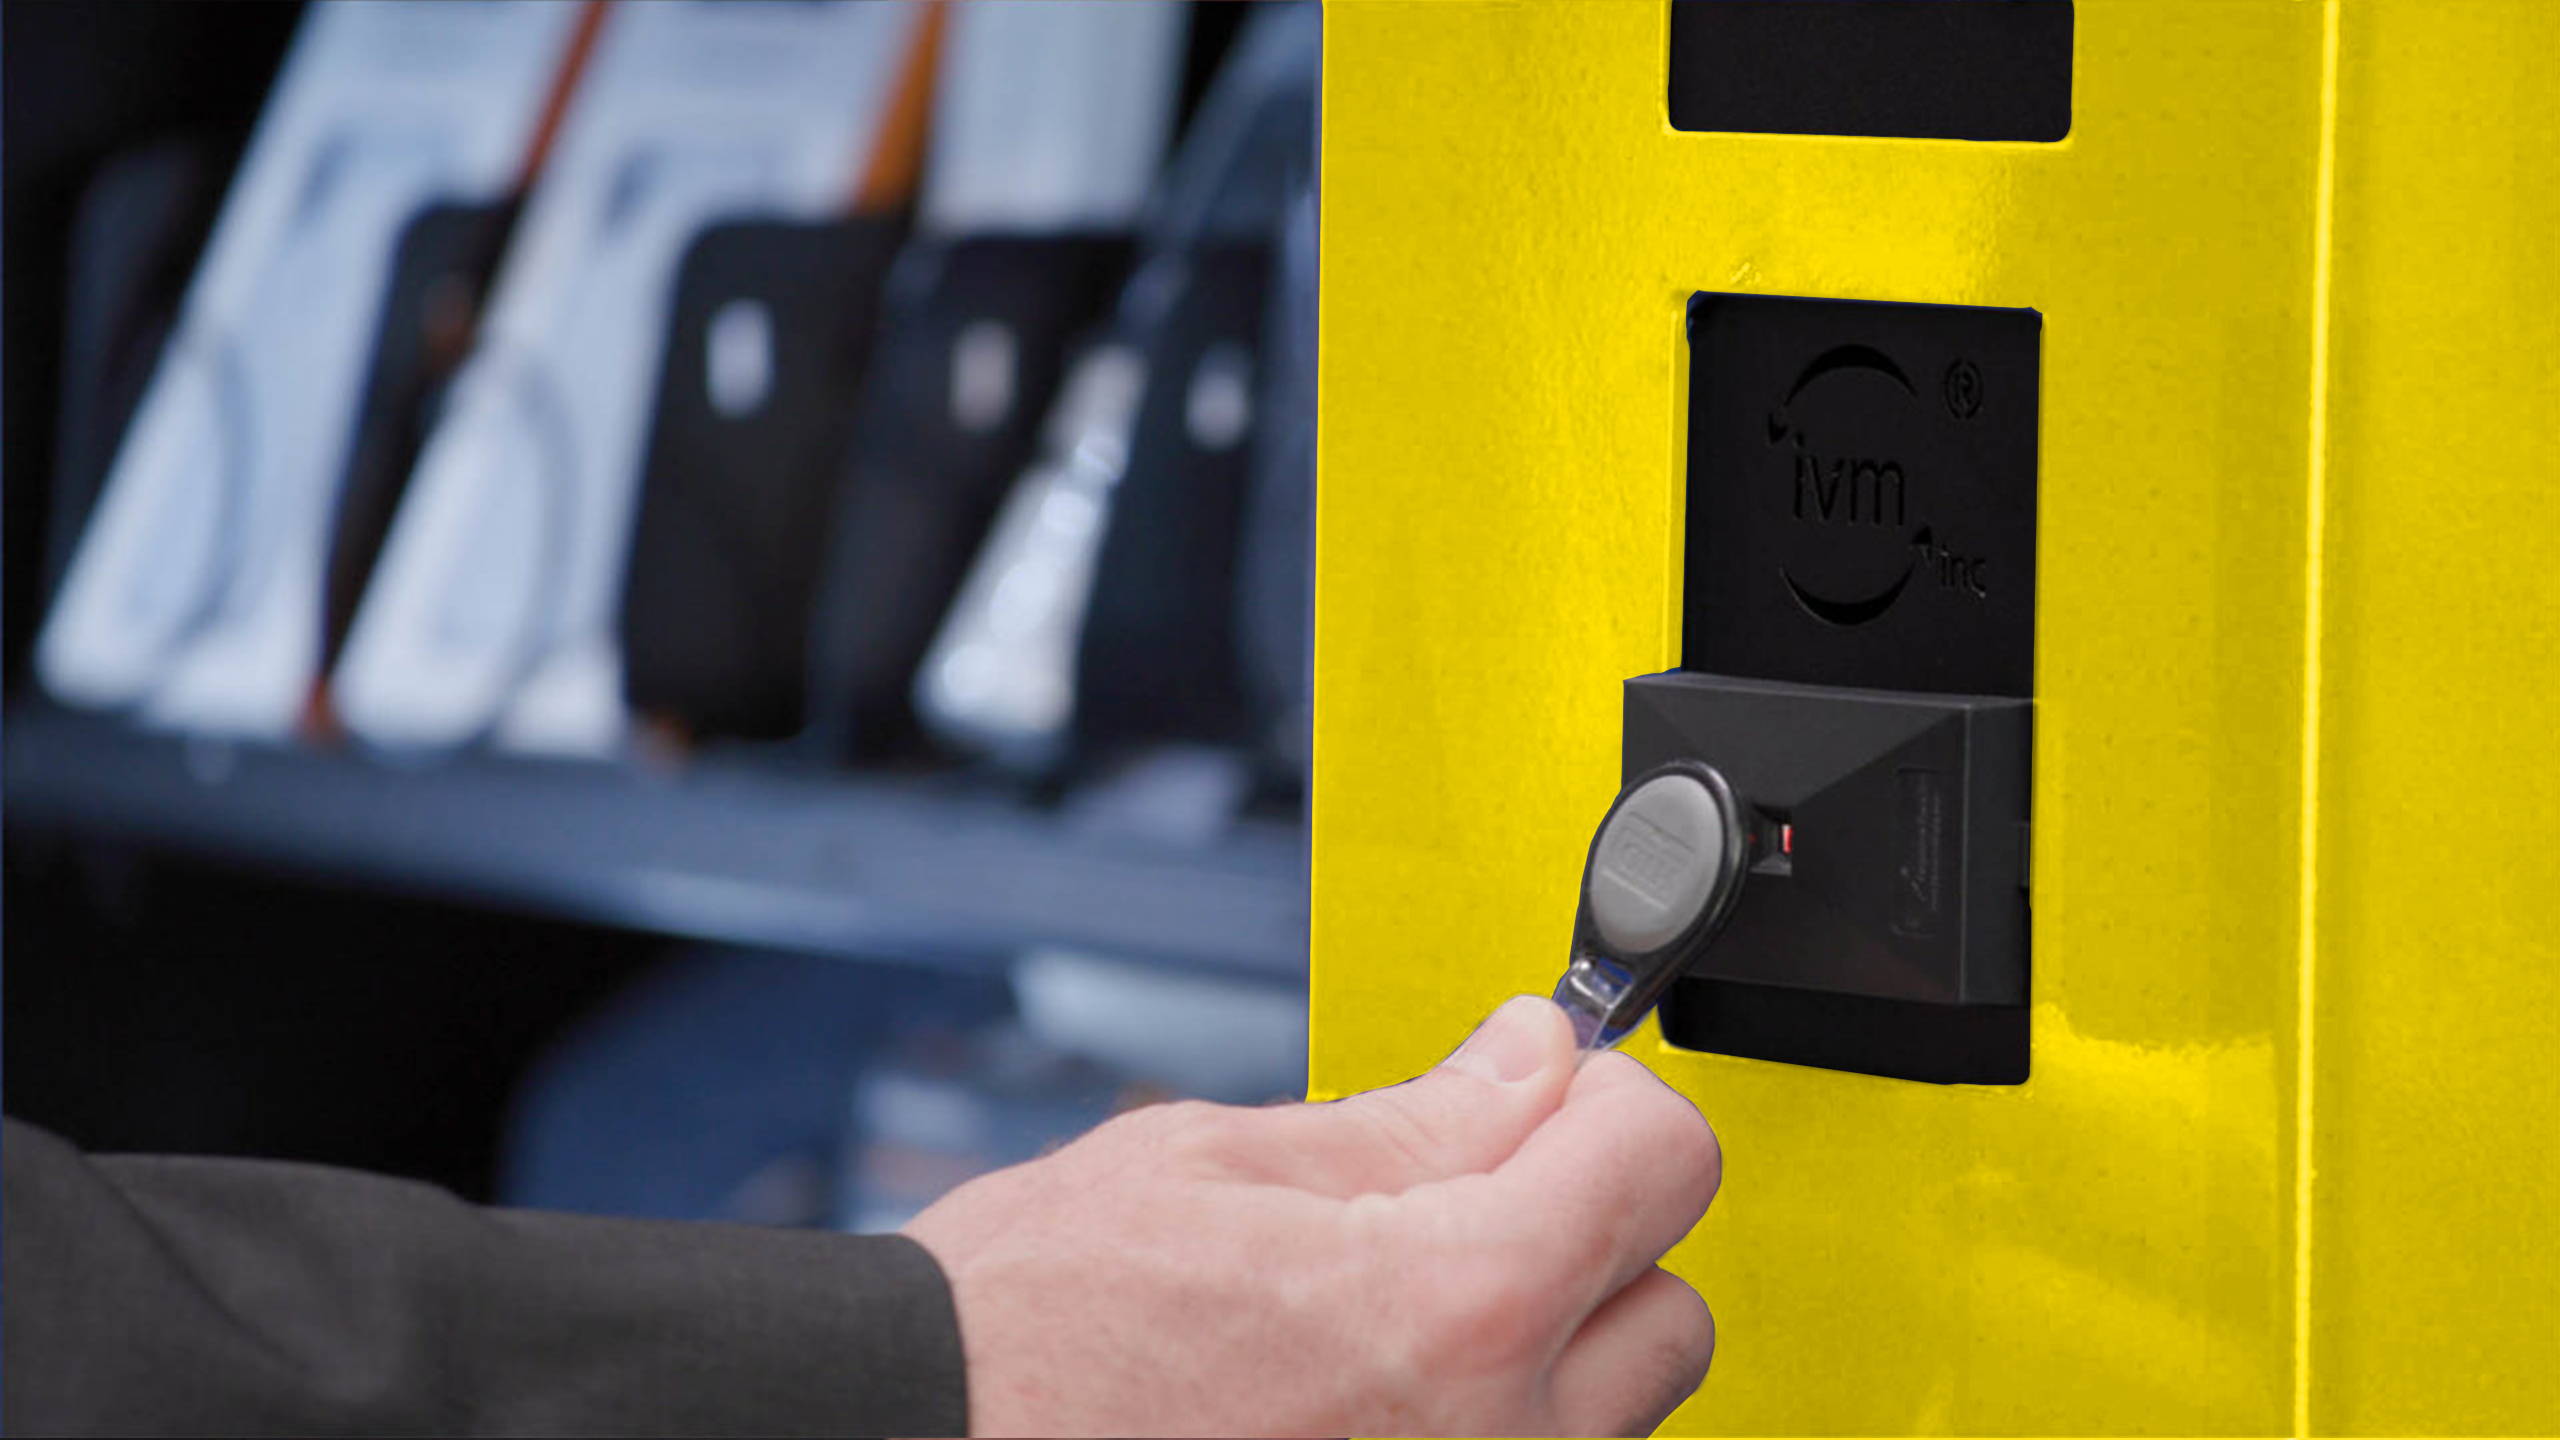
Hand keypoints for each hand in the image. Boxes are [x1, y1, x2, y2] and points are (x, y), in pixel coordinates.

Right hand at [903, 994, 1721, 1436]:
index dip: (1603, 1098)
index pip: (1665, 1160)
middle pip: (1669, 1307)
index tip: (1546, 1089)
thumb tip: (1533, 1059)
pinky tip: (1366, 1390)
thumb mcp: (1212, 1164)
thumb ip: (1412, 1118)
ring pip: (1609, 1414)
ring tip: (1388, 1308)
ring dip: (1542, 1341)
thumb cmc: (1026, 1339)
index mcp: (1458, 1308)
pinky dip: (1482, 1421)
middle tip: (1467, 1194)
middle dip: (1592, 1227)